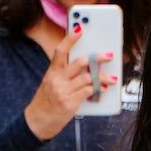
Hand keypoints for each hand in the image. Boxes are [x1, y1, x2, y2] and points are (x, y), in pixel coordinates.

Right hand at [23, 25, 117, 139]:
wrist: (37, 121)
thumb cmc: (47, 102)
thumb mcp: (51, 84)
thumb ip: (66, 75)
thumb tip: (87, 68)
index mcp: (52, 72)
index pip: (60, 51)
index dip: (70, 39)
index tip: (80, 29)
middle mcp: (57, 80)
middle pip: (79, 63)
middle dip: (97, 58)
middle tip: (108, 55)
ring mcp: (63, 91)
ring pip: (87, 78)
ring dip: (103, 77)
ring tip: (112, 78)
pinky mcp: (69, 103)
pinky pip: (88, 92)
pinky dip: (98, 89)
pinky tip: (103, 89)